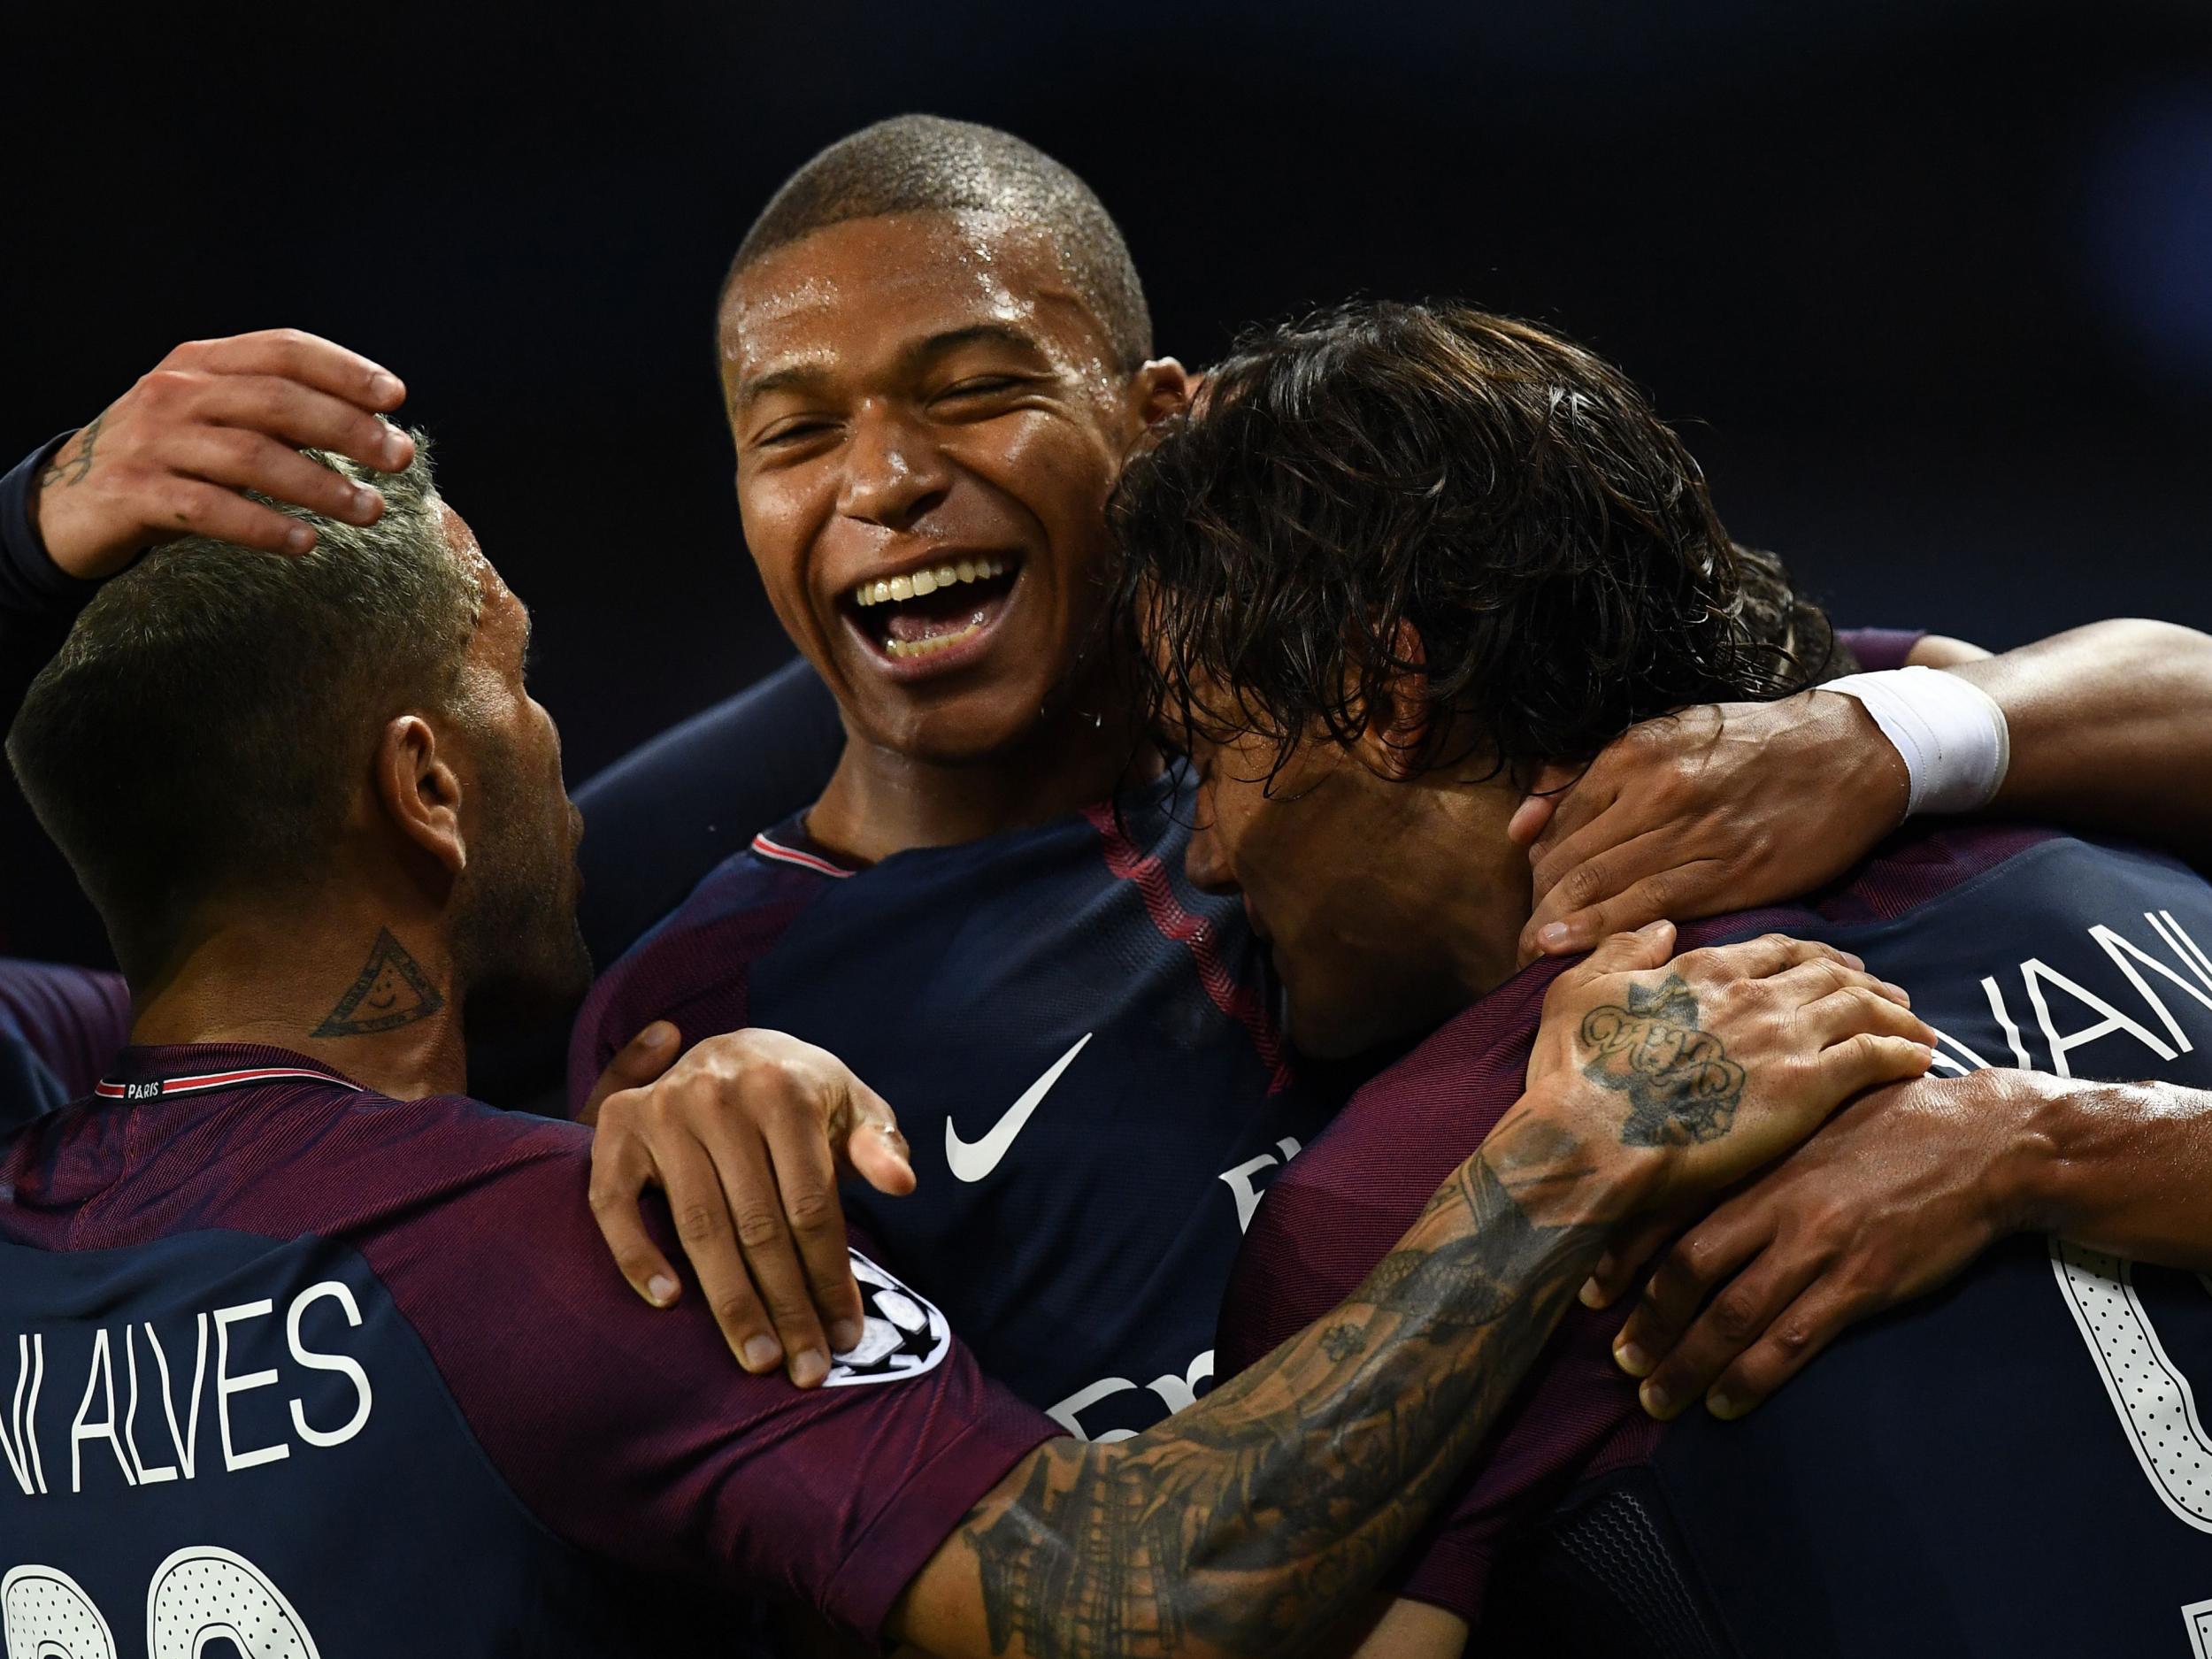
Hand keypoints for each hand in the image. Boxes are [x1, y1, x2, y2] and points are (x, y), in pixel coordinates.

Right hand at [32, 328, 414, 578]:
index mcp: (202, 362)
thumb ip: (276, 409)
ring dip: (321, 486)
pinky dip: (264, 526)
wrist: (68, 499)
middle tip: (399, 459)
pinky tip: (306, 543)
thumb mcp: (214, 416)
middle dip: (348, 429)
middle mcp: (176, 391)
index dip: (343, 369)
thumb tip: (374, 423)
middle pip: (277, 401)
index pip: (283, 349)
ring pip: (251, 457)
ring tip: (370, 511)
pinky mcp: (136, 494)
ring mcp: (154, 442)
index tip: (395, 397)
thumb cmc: (168, 457)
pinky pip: (211, 509)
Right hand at [584, 1023, 914, 1386]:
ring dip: (730, 1303)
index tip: (846, 1334)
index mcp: (784, 1089)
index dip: (830, 1275)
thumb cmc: (801, 1090)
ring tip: (759, 1359)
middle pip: (758, 1225)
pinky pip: (615, 1204)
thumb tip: (902, 1184)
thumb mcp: (851, 1102)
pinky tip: (668, 1302)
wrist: (732, 1047)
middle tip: (806, 1368)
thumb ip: (877, 1143)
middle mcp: (719, 1096)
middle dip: (787, 1306)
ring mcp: (663, 1112)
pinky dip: (636, 1254)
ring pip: (699, 1227)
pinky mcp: (617, 1129)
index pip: (811, 1204)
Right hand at [1506, 923, 1936, 1225]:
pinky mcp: (1806, 1088)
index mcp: (1703, 969)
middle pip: (1832, 974)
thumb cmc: (1574, 1073)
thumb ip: (1623, 952)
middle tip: (1892, 997)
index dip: (1813, 956)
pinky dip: (1904, 1053)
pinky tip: (1919, 1062)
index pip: (1777, 950)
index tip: (1837, 967)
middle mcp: (1753, 993)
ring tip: (1918, 1029)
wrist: (1592, 1138)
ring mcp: (1784, 1038)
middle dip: (1868, 982)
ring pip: (1864, 1009)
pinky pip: (1876, 1058)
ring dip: (1897, 1014)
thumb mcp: (1578, 992)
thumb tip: (1659, 928)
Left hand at [1508, 694, 1909, 961]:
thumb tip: (1522, 825)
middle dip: (1538, 905)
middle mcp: (1656, 790)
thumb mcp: (1668, 735)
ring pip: (1601, 884)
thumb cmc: (1751, 747)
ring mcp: (1693, 833)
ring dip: (1557, 925)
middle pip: (1571, 858)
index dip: (1535, 867)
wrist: (1849, 752)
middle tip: (1516, 943)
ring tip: (1530, 955)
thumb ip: (1587, 777)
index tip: (1526, 898)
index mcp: (1635, 752)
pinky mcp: (1731, 873)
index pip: (1559, 820)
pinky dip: (1603, 930)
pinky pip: (1650, 906)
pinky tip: (1569, 950)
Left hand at [1585, 1069, 2037, 1420]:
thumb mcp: (1815, 1118)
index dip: (1626, 1257)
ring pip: (1733, 1317)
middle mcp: (1777, 1204)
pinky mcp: (1862, 1283)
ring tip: (1658, 1397)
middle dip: (1649, 1323)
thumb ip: (1761, 1150)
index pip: (1672, 1212)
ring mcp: (1819, 1246)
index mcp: (1760, 1161)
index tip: (1593, 1292)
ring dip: (1688, 1365)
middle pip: (1689, 1271)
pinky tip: (1725, 1403)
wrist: (1986, 1142)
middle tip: (1621, 1362)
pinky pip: (1792, 1342)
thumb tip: (1707, 1174)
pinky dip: (1751, 1378)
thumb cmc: (1897, 1124)